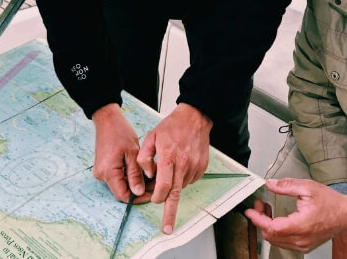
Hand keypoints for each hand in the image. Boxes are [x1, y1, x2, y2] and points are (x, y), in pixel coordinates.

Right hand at [92, 104, 150, 203]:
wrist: (107, 120)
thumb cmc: (120, 132)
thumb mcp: (132, 153)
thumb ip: (135, 174)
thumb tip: (138, 192)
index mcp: (108, 172)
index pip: (123, 195)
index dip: (138, 198)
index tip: (151, 194)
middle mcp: (102, 175)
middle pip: (122, 190)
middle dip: (138, 189)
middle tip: (154, 182)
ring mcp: (101, 172)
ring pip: (120, 184)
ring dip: (134, 182)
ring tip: (149, 174)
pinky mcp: (103, 168)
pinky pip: (117, 177)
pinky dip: (128, 176)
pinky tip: (138, 169)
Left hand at [137, 103, 211, 233]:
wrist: (195, 118)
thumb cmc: (171, 127)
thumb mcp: (150, 137)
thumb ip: (144, 157)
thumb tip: (147, 175)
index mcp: (169, 158)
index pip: (163, 186)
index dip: (157, 197)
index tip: (154, 203)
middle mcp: (183, 164)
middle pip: (176, 195)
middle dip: (170, 215)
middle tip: (167, 229)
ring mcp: (194, 167)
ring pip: (181, 186)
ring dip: (174, 186)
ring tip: (170, 169)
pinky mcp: (202, 167)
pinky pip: (189, 180)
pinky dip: (182, 179)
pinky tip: (179, 165)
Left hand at [244, 178, 346, 253]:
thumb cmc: (331, 203)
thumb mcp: (308, 188)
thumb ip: (287, 186)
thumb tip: (270, 183)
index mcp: (302, 225)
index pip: (272, 228)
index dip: (258, 219)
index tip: (250, 211)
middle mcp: (301, 239)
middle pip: (271, 235)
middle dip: (261, 220)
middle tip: (259, 205)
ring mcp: (303, 245)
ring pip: (276, 240)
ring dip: (267, 226)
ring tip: (266, 210)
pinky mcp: (304, 246)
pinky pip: (284, 242)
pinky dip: (276, 231)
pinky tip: (276, 219)